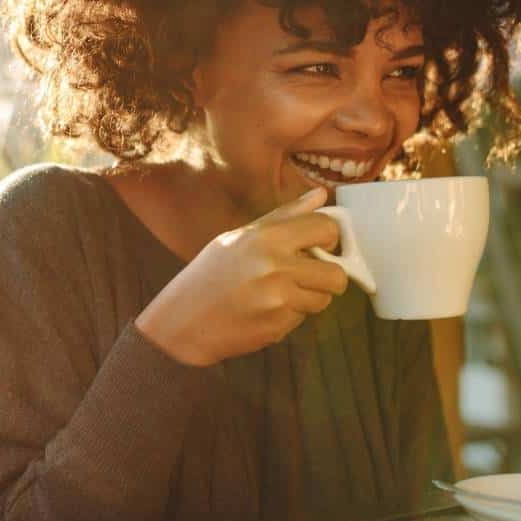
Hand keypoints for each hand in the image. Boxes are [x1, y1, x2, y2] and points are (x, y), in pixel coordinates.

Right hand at [134, 187, 348, 366]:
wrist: (183, 319)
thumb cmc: (211, 273)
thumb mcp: (242, 236)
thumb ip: (286, 216)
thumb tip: (321, 195)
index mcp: (267, 237)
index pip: (326, 229)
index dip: (330, 238)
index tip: (320, 246)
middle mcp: (275, 266)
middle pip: (336, 275)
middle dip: (329, 277)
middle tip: (309, 276)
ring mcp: (277, 299)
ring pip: (323, 300)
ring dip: (309, 298)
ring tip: (279, 293)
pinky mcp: (277, 326)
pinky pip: (303, 318)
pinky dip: (290, 315)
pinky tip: (264, 310)